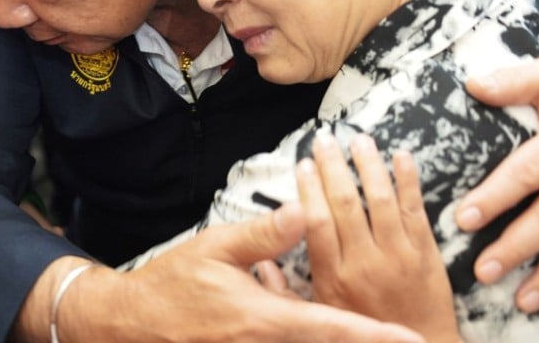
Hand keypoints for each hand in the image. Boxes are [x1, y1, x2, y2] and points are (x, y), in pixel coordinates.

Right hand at [14, 205, 423, 341]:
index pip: (331, 328)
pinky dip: (315, 342)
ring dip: (343, 342)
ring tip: (379, 336)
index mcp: (264, 320)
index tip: (409, 341)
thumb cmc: (170, 287)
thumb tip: (305, 209)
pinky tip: (329, 334)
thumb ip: (263, 234)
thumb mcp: (214, 249)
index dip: (374, 336)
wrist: (129, 327)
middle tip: (408, 340)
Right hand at [298, 132, 458, 341]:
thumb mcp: (317, 316)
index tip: (304, 164)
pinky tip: (402, 156)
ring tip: (360, 140)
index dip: (309, 189)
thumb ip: (285, 292)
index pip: (317, 223)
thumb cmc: (363, 334)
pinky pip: (416, 211)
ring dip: (369, 165)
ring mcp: (398, 258)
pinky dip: (409, 181)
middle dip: (333, 166)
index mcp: (333, 278)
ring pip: (381, 200)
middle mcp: (364, 265)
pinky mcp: (425, 256)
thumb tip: (263, 264)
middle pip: (346, 204)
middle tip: (325, 139)